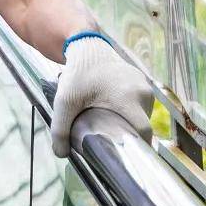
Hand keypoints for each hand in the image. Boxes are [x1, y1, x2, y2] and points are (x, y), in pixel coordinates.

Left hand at [50, 30, 152, 154]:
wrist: (88, 47)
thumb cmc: (78, 74)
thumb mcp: (64, 102)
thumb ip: (60, 130)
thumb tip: (62, 154)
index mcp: (129, 98)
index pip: (143, 132)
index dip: (138, 148)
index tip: (126, 158)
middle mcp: (143, 92)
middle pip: (143, 125)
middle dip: (130, 138)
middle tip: (112, 145)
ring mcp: (145, 85)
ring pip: (144, 115)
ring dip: (132, 124)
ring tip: (114, 131)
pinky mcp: (143, 82)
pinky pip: (142, 105)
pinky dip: (133, 113)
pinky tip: (118, 116)